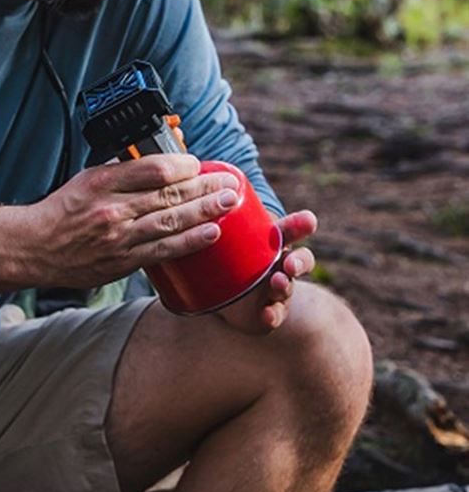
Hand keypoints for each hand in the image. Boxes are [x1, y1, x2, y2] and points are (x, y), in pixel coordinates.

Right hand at [26, 154, 239, 288]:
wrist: (35, 247)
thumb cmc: (61, 211)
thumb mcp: (85, 179)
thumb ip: (120, 172)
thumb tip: (157, 164)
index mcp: (102, 182)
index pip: (154, 169)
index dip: (183, 165)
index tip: (198, 164)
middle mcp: (112, 209)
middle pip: (170, 194)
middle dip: (206, 186)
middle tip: (231, 182)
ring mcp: (119, 237)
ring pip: (172, 221)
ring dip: (206, 211)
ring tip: (230, 202)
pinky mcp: (123, 262)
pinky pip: (163, 251)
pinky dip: (190, 241)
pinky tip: (211, 233)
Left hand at [218, 209, 317, 334]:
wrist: (223, 296)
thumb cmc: (225, 256)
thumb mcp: (218, 236)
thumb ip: (212, 216)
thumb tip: (182, 176)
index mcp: (271, 243)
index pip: (291, 230)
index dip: (301, 225)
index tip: (308, 220)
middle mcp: (279, 265)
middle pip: (299, 260)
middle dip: (300, 261)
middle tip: (290, 263)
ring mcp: (277, 290)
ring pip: (288, 286)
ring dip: (285, 285)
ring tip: (278, 282)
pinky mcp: (268, 312)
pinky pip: (275, 315)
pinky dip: (273, 315)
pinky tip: (267, 314)